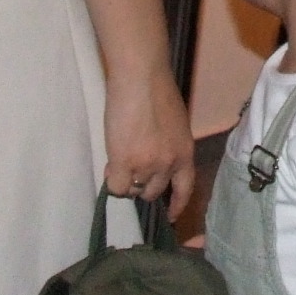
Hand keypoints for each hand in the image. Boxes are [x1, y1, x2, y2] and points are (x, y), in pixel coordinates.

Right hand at [103, 65, 195, 215]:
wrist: (141, 79)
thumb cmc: (156, 91)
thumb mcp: (174, 124)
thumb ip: (168, 144)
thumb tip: (153, 157)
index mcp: (185, 153)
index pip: (185, 188)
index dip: (177, 204)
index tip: (170, 216)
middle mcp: (169, 164)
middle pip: (154, 192)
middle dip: (143, 186)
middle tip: (131, 169)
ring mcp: (147, 166)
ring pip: (134, 190)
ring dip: (127, 180)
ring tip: (119, 160)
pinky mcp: (124, 163)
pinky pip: (116, 187)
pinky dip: (111, 179)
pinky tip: (110, 165)